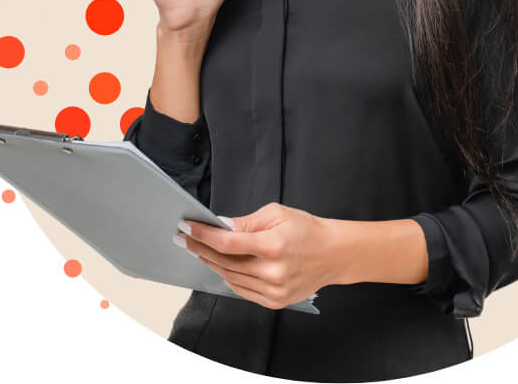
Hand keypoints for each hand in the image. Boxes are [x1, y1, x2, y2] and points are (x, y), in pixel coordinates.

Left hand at [176, 203, 339, 309]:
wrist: (333, 254)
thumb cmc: (307, 230)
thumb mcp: (277, 214)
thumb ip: (246, 222)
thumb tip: (220, 226)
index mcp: (273, 246)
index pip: (227, 242)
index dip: (203, 235)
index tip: (187, 227)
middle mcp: (272, 272)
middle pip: (224, 262)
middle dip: (200, 248)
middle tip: (184, 238)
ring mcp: (273, 291)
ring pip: (229, 278)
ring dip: (211, 263)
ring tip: (198, 250)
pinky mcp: (274, 302)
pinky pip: (241, 290)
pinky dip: (228, 277)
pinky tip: (220, 265)